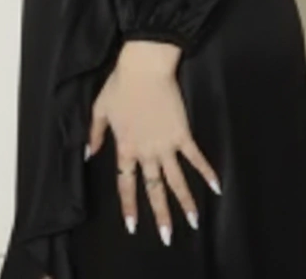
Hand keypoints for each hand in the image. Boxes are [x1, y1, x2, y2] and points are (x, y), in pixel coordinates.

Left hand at [85, 40, 221, 245]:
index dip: (129, 206)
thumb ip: (94, 134)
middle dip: (161, 214)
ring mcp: (166, 144)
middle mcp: (147, 152)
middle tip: (168, 237)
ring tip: (195, 221)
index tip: (132, 226)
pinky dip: (206, 171)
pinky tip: (217, 186)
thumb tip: (88, 153)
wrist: (144, 67)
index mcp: (126, 148)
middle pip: (154, 189)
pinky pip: (195, 156)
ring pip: (176, 179)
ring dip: (186, 201)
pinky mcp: (182, 133)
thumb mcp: (100, 109)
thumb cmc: (120, 85)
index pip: (126, 184)